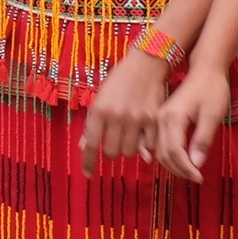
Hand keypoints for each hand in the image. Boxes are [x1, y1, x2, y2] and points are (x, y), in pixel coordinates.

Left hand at [81, 48, 171, 174]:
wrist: (146, 65)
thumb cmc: (119, 81)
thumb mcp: (100, 98)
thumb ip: (92, 123)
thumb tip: (84, 147)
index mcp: (100, 110)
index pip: (90, 144)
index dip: (88, 162)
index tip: (88, 174)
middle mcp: (117, 117)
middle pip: (112, 153)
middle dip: (111, 152)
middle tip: (113, 143)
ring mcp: (137, 119)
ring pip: (129, 151)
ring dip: (127, 148)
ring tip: (128, 135)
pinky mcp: (154, 120)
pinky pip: (148, 145)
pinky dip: (145, 145)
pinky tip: (143, 133)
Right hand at [154, 63, 233, 179]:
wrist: (205, 68)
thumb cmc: (212, 89)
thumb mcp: (212, 115)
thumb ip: (203, 139)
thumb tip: (196, 164)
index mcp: (173, 118)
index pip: (174, 152)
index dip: (186, 168)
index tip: (200, 178)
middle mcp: (161, 119)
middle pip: (163, 154)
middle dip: (179, 169)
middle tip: (196, 177)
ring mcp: (159, 118)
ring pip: (159, 150)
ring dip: (173, 164)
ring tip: (191, 171)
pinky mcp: (162, 118)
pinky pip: (160, 142)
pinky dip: (169, 155)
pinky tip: (182, 160)